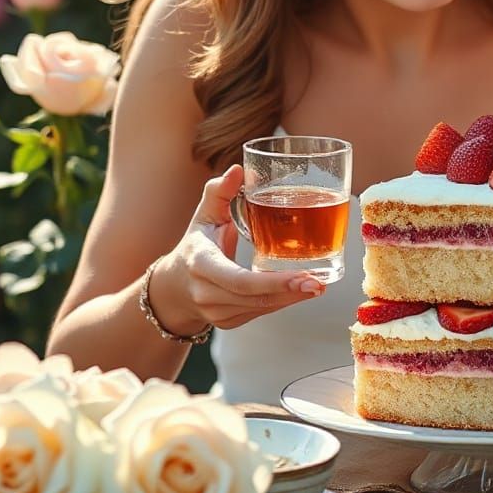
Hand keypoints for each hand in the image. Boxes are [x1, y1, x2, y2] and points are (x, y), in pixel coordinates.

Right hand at [149, 165, 325, 334]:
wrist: (173, 289)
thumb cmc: (194, 246)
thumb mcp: (203, 216)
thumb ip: (219, 192)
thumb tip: (237, 169)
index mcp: (201, 265)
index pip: (240, 280)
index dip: (273, 282)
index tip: (303, 276)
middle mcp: (207, 294)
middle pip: (255, 298)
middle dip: (290, 291)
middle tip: (319, 283)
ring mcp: (217, 313)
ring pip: (260, 309)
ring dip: (291, 299)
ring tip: (318, 285)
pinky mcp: (228, 323)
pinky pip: (259, 314)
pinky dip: (282, 303)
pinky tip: (301, 291)